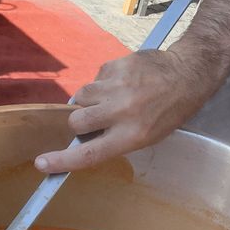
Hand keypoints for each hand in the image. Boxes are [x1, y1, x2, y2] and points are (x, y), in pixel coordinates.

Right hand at [34, 50, 211, 172]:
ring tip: (110, 97)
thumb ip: (116, 138)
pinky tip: (122, 82)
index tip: (42, 163)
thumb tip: (84, 138)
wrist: (187, 74)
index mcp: (132, 135)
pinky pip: (95, 78)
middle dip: (78, 122)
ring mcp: (118, 86)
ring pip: (81, 96)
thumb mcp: (149, 135)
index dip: (63, 161)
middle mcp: (122, 111)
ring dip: (89, 100)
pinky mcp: (116, 66)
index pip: (89, 153)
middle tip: (94, 118)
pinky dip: (103, 82)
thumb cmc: (170, 111)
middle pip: (76, 122)